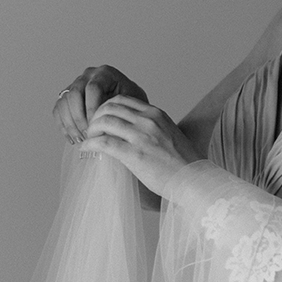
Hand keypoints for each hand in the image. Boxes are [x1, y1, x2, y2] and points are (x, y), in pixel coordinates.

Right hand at [52, 65, 148, 142]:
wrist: (127, 109)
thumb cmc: (131, 106)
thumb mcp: (133, 105)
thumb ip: (122, 109)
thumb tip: (108, 123)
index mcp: (105, 73)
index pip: (93, 88)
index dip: (92, 108)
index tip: (97, 126)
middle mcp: (88, 76)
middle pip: (74, 94)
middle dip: (80, 118)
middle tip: (88, 135)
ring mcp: (75, 85)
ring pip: (64, 102)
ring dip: (70, 124)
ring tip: (82, 139)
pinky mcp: (67, 97)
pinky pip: (58, 110)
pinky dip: (63, 126)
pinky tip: (73, 139)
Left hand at [81, 95, 201, 196]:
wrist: (194, 181)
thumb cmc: (183, 163)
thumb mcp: (168, 134)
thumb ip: (151, 127)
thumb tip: (129, 129)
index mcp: (156, 114)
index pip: (122, 100)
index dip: (106, 108)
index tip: (100, 119)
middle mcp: (148, 120)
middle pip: (109, 108)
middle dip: (95, 117)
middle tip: (91, 129)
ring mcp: (141, 136)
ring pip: (104, 122)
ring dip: (91, 130)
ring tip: (89, 139)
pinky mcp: (135, 154)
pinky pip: (104, 143)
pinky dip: (90, 144)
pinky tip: (87, 149)